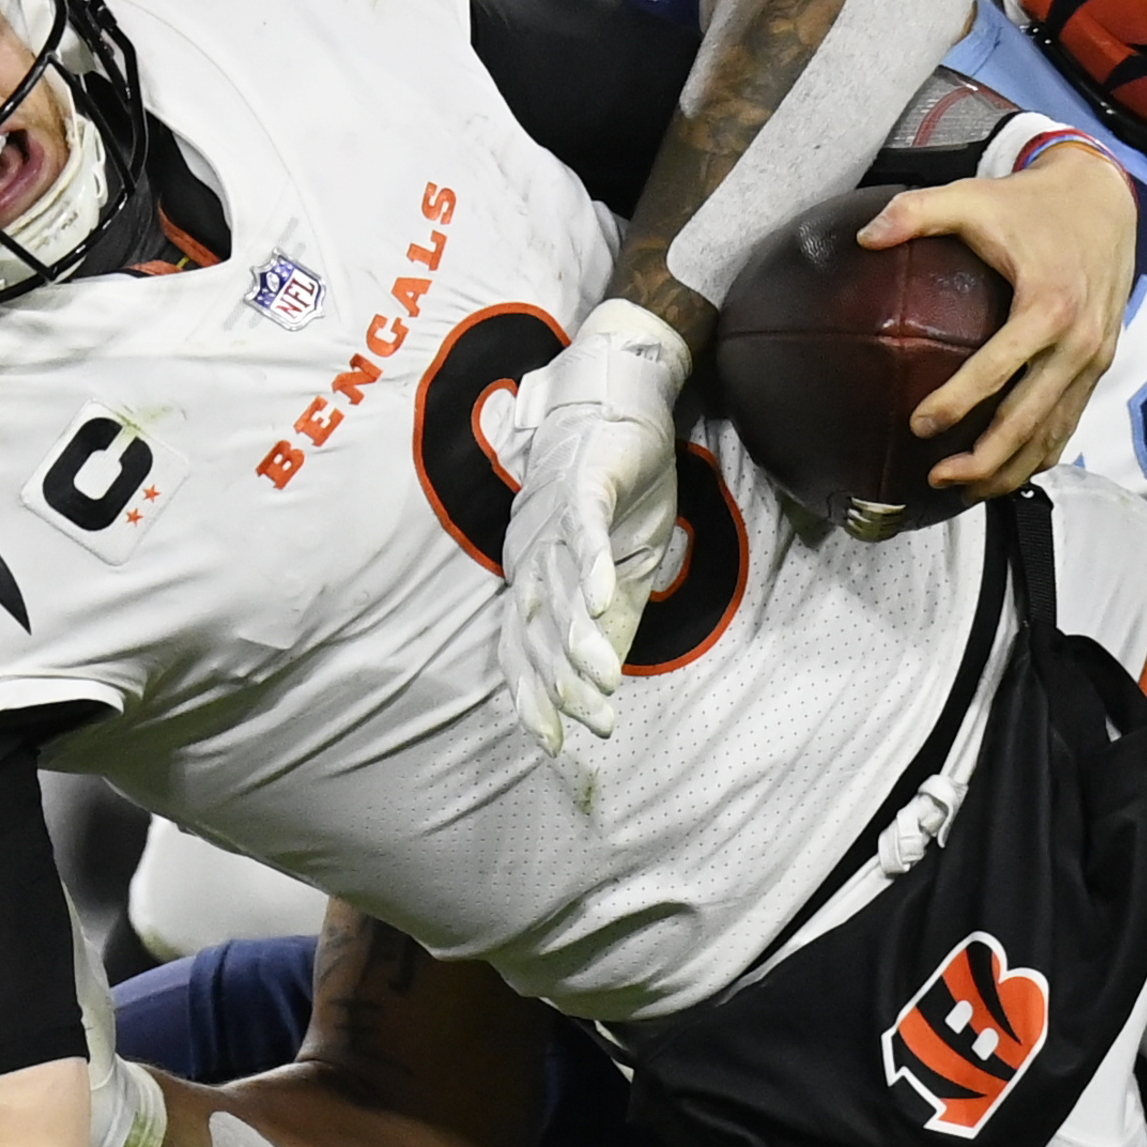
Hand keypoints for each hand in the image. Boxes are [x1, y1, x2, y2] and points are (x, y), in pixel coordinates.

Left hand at [497, 297, 689, 751]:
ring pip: (561, 588)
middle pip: (539, 627)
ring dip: (580, 637)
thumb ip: (610, 616)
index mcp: (533, 574)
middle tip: (594, 724)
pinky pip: (583, 530)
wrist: (624, 402)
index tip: (554, 744)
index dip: (534, 695)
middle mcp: (532, 551)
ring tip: (602, 682)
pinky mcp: (584, 484)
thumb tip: (604, 679)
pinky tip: (600, 599)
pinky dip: (591, 564)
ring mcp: (555, 519)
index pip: (522, 646)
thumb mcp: (624, 564)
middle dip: (562, 681)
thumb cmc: (619, 486)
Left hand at [860, 140, 1136, 494]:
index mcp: (1048, 305)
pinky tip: (1007, 471)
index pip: (998, 369)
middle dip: (984, 459)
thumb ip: (916, 212)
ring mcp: (1093, 358)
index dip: (957, 402)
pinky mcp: (1099, 365)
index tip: (918, 425)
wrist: (1105, 199)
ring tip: (964, 489)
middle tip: (938, 477)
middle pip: (1029, 419)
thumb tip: (865, 236)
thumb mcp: (973, 196)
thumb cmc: (1035, 203)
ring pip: (1053, 432)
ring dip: (1011, 468)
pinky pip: (1069, 421)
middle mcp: (1077, 340)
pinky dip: (1040, 454)